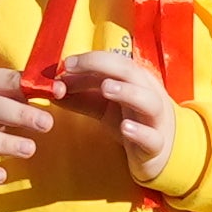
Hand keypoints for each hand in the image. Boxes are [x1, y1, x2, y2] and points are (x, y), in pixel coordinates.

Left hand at [56, 47, 183, 188]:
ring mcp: (155, 119)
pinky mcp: (156, 144)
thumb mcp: (103, 107)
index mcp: (135, 80)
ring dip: (127, 92)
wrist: (160, 152)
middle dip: (102, 66)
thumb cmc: (132, 121)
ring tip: (106, 88)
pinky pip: (152, 137)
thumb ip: (79, 97)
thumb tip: (52, 87)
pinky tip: (126, 128)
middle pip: (131, 72)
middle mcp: (148, 93)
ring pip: (149, 101)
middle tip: (74, 67)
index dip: (91, 59)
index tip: (66, 63)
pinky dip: (140, 131)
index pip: (115, 62)